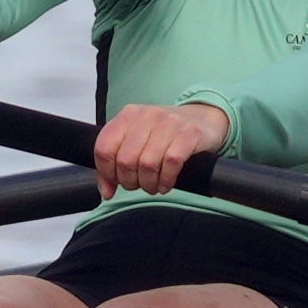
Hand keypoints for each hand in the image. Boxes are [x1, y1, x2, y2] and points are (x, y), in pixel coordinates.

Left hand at [92, 99, 231, 192]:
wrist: (204, 118)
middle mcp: (147, 115)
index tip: (117, 181)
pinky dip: (167, 179)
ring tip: (154, 185)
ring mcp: (170, 123)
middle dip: (130, 181)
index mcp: (129, 115)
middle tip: (139, 184)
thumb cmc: (166, 134)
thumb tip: (106, 191)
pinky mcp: (190, 134)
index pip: (103, 148)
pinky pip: (171, 162)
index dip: (107, 172)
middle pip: (125, 160)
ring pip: (148, 164)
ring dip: (149, 184)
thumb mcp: (137, 142)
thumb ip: (115, 164)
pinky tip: (167, 182)